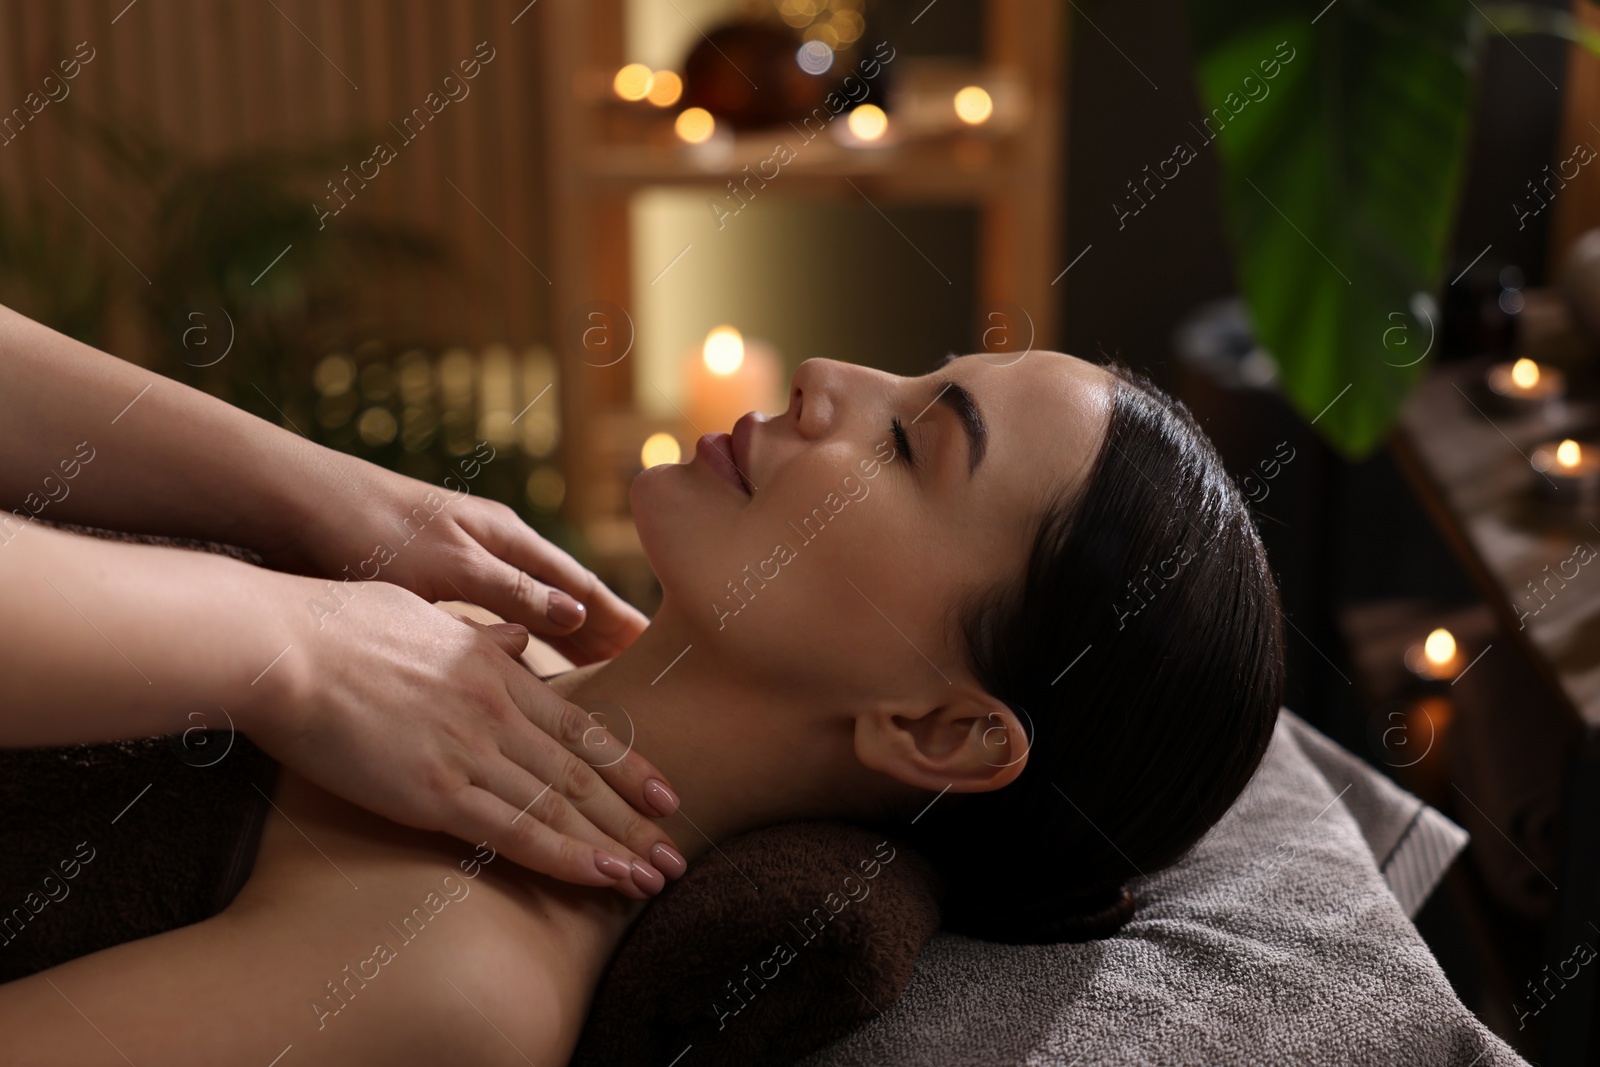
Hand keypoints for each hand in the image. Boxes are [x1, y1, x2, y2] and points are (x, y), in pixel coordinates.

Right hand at [244, 578, 683, 898]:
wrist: (286, 646)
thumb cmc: (341, 627)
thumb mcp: (428, 617)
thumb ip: (480, 638)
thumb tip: (516, 637)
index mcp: (497, 672)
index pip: (581, 729)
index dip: (628, 766)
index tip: (664, 793)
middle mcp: (497, 713)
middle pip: (584, 774)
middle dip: (635, 817)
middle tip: (677, 851)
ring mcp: (470, 752)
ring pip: (562, 808)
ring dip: (614, 846)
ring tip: (656, 877)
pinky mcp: (433, 791)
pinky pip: (515, 833)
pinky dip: (566, 858)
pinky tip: (602, 877)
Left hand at [261, 445, 646, 664]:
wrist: (296, 504)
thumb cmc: (369, 531)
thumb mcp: (446, 565)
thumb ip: (510, 591)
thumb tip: (576, 613)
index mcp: (507, 540)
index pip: (582, 588)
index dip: (618, 623)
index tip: (656, 652)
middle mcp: (494, 550)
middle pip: (565, 598)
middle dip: (603, 635)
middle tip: (644, 674)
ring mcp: (464, 563)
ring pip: (532, 608)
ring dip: (565, 641)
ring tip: (596, 676)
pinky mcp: (431, 581)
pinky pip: (496, 618)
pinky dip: (520, 641)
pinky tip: (519, 663)